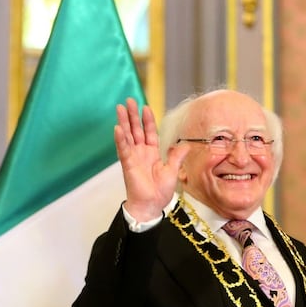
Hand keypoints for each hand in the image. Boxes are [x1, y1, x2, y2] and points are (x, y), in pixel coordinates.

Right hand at [113, 98, 186, 220]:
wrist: (151, 206)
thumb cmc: (160, 192)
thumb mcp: (173, 171)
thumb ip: (177, 156)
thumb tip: (187, 145)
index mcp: (152, 154)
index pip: (149, 132)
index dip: (147, 120)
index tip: (145, 108)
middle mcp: (141, 153)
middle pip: (136, 130)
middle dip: (133, 115)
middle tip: (128, 101)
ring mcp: (133, 157)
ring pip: (128, 135)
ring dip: (124, 121)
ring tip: (120, 108)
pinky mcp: (128, 164)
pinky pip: (124, 149)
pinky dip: (121, 138)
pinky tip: (118, 127)